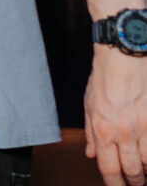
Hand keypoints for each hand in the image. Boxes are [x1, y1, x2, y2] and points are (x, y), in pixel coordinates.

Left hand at [85, 47, 146, 185]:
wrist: (124, 57)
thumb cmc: (104, 78)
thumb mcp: (88, 105)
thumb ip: (90, 133)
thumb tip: (90, 154)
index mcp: (103, 130)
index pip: (108, 168)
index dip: (114, 183)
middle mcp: (124, 132)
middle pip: (132, 170)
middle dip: (134, 183)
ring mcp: (143, 127)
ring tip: (145, 176)